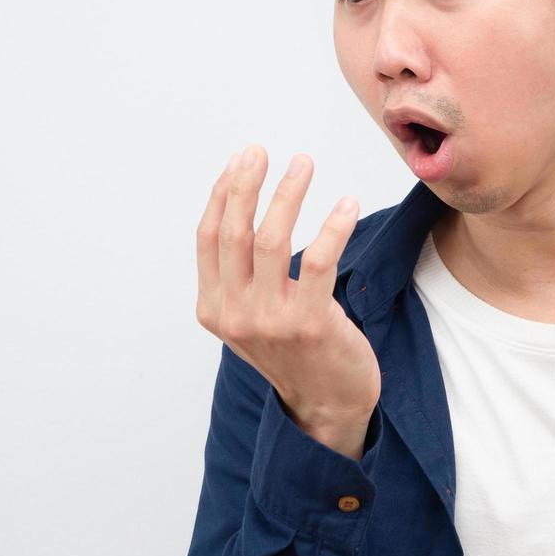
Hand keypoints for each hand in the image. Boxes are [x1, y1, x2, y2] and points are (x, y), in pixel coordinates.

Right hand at [195, 144, 379, 436]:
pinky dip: (332, 225)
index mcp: (213, 309)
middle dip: (246, 184)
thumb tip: (241, 206)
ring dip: (288, 194)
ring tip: (304, 164)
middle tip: (263, 152)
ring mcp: (269, 321)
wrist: (327, 403)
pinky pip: (318, 259)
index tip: (241, 161)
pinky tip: (346, 204)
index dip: (223, 194)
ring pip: (271, 240)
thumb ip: (239, 277)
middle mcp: (234, 315)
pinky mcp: (309, 324)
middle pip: (233, 233)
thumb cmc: (296, 351)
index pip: (209, 238)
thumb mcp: (252, 317)